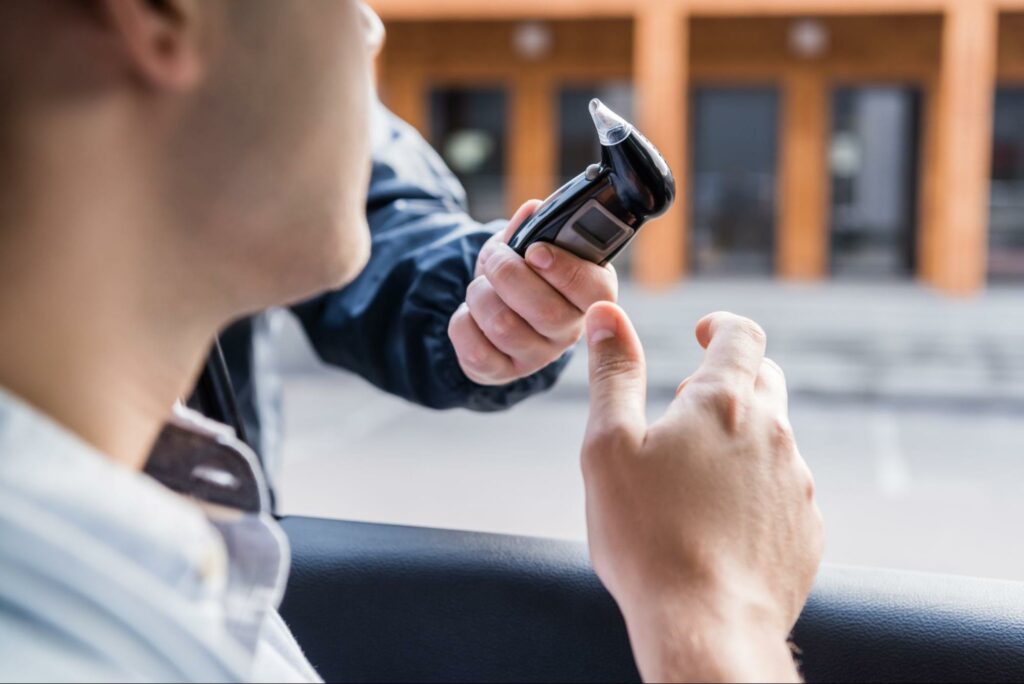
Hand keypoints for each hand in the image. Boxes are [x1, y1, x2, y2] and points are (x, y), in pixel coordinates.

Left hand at [449, 200, 618, 385]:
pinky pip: (477, 352)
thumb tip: (532, 211)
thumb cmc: (521, 273)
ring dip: (480, 295)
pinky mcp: (504, 373)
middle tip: (496, 259)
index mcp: (589, 294)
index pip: (596, 291)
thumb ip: (532, 227)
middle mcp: (570, 330)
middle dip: (508, 274)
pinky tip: (471, 314)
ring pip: (505, 327)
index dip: (565, 270)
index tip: (535, 251)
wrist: (494, 306)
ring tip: (481, 286)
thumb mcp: (527, 244)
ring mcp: (538, 356)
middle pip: (545, 311)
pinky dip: (463, 323)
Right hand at [581, 304, 823, 682]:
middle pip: (765, 382)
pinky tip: (719, 523)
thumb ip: (612, 374)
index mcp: (724, 404)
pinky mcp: (807, 530)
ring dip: (741, 440)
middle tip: (688, 407)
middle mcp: (773, 435)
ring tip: (694, 479)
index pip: (743, 335)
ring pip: (775, 440)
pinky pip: (783, 491)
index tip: (703, 333)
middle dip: (730, 381)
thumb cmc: (645, 536)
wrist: (705, 626)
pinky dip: (756, 489)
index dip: (722, 326)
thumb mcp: (608, 445)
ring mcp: (796, 484)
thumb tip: (606, 316)